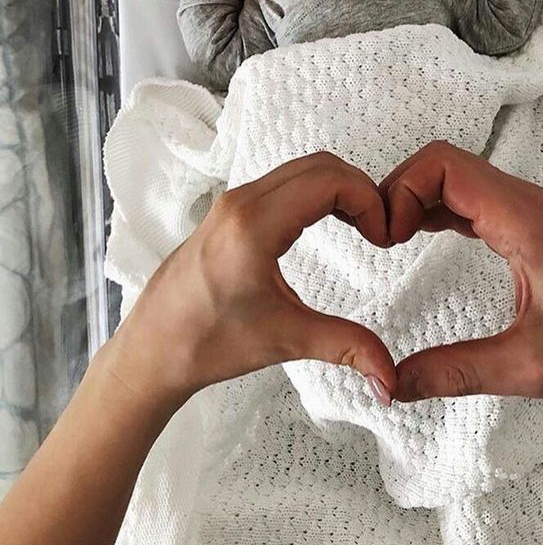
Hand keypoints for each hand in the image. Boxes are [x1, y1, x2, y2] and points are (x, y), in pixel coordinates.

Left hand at [106, 153, 395, 409]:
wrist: (151, 350)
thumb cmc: (206, 343)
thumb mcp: (285, 340)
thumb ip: (345, 347)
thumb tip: (390, 378)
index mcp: (254, 225)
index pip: (329, 181)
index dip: (368, 199)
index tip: (383, 235)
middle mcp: (241, 202)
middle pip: (319, 166)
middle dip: (359, 189)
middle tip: (379, 228)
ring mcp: (231, 203)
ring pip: (300, 169)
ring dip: (337, 188)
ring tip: (361, 226)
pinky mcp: (228, 211)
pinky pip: (282, 181)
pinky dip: (315, 191)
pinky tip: (328, 223)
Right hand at [378, 140, 542, 401]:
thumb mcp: (530, 367)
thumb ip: (457, 372)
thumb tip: (394, 384)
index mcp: (522, 219)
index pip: (444, 165)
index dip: (402, 190)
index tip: (385, 237)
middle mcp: (523, 203)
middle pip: (443, 163)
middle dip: (400, 190)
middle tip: (380, 239)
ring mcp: (526, 210)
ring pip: (456, 177)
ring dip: (418, 198)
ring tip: (390, 239)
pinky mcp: (528, 225)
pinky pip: (471, 199)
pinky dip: (438, 209)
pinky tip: (421, 237)